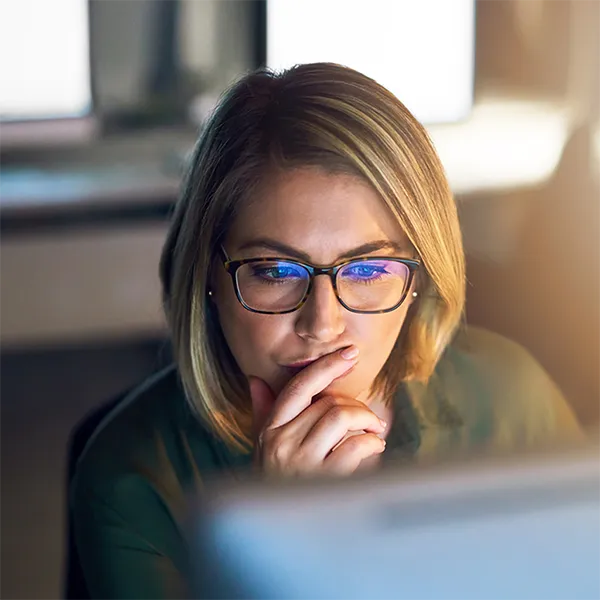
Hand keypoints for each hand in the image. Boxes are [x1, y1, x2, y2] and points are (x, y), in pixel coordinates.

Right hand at [248, 347, 386, 476]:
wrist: (276, 533)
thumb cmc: (274, 485)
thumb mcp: (261, 448)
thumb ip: (263, 413)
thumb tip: (255, 380)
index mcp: (269, 429)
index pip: (299, 387)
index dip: (326, 366)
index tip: (349, 353)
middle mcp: (281, 442)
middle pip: (327, 402)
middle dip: (356, 406)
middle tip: (369, 419)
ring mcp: (301, 463)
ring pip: (341, 417)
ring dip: (367, 420)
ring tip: (375, 431)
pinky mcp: (323, 482)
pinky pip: (355, 446)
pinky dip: (372, 443)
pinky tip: (375, 448)